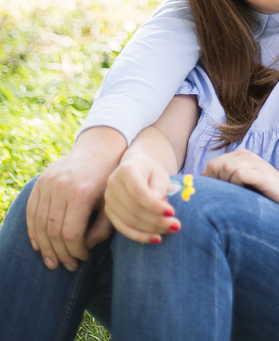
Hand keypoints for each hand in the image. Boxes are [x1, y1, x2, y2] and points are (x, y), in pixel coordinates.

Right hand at [26, 127, 125, 270]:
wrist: (99, 147)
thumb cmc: (109, 178)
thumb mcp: (112, 202)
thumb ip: (101, 229)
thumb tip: (84, 248)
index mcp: (81, 193)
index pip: (71, 234)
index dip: (75, 251)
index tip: (83, 258)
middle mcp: (61, 187)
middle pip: (53, 232)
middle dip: (60, 253)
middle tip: (69, 265)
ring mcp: (48, 183)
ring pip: (39, 224)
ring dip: (44, 247)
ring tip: (53, 262)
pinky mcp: (40, 181)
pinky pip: (31, 211)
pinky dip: (33, 231)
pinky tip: (39, 245)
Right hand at [105, 148, 180, 242]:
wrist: (135, 167)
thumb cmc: (150, 171)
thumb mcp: (159, 174)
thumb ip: (159, 188)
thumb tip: (160, 205)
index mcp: (126, 170)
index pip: (139, 192)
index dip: (155, 205)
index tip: (172, 212)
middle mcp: (113, 183)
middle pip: (134, 209)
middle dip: (157, 220)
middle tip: (176, 225)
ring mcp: (109, 198)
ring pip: (130, 221)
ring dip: (151, 229)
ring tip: (170, 230)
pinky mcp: (109, 211)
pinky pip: (123, 228)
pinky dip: (140, 236)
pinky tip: (156, 238)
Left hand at [203, 150, 278, 210]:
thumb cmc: (264, 191)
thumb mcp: (241, 182)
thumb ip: (224, 177)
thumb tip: (202, 176)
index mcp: (240, 155)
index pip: (212, 164)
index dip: (210, 181)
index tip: (217, 194)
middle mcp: (246, 155)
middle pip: (216, 165)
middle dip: (216, 182)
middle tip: (227, 195)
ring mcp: (254, 163)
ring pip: (226, 167)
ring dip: (227, 184)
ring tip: (237, 193)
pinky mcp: (262, 174)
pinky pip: (239, 174)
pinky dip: (237, 185)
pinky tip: (245, 192)